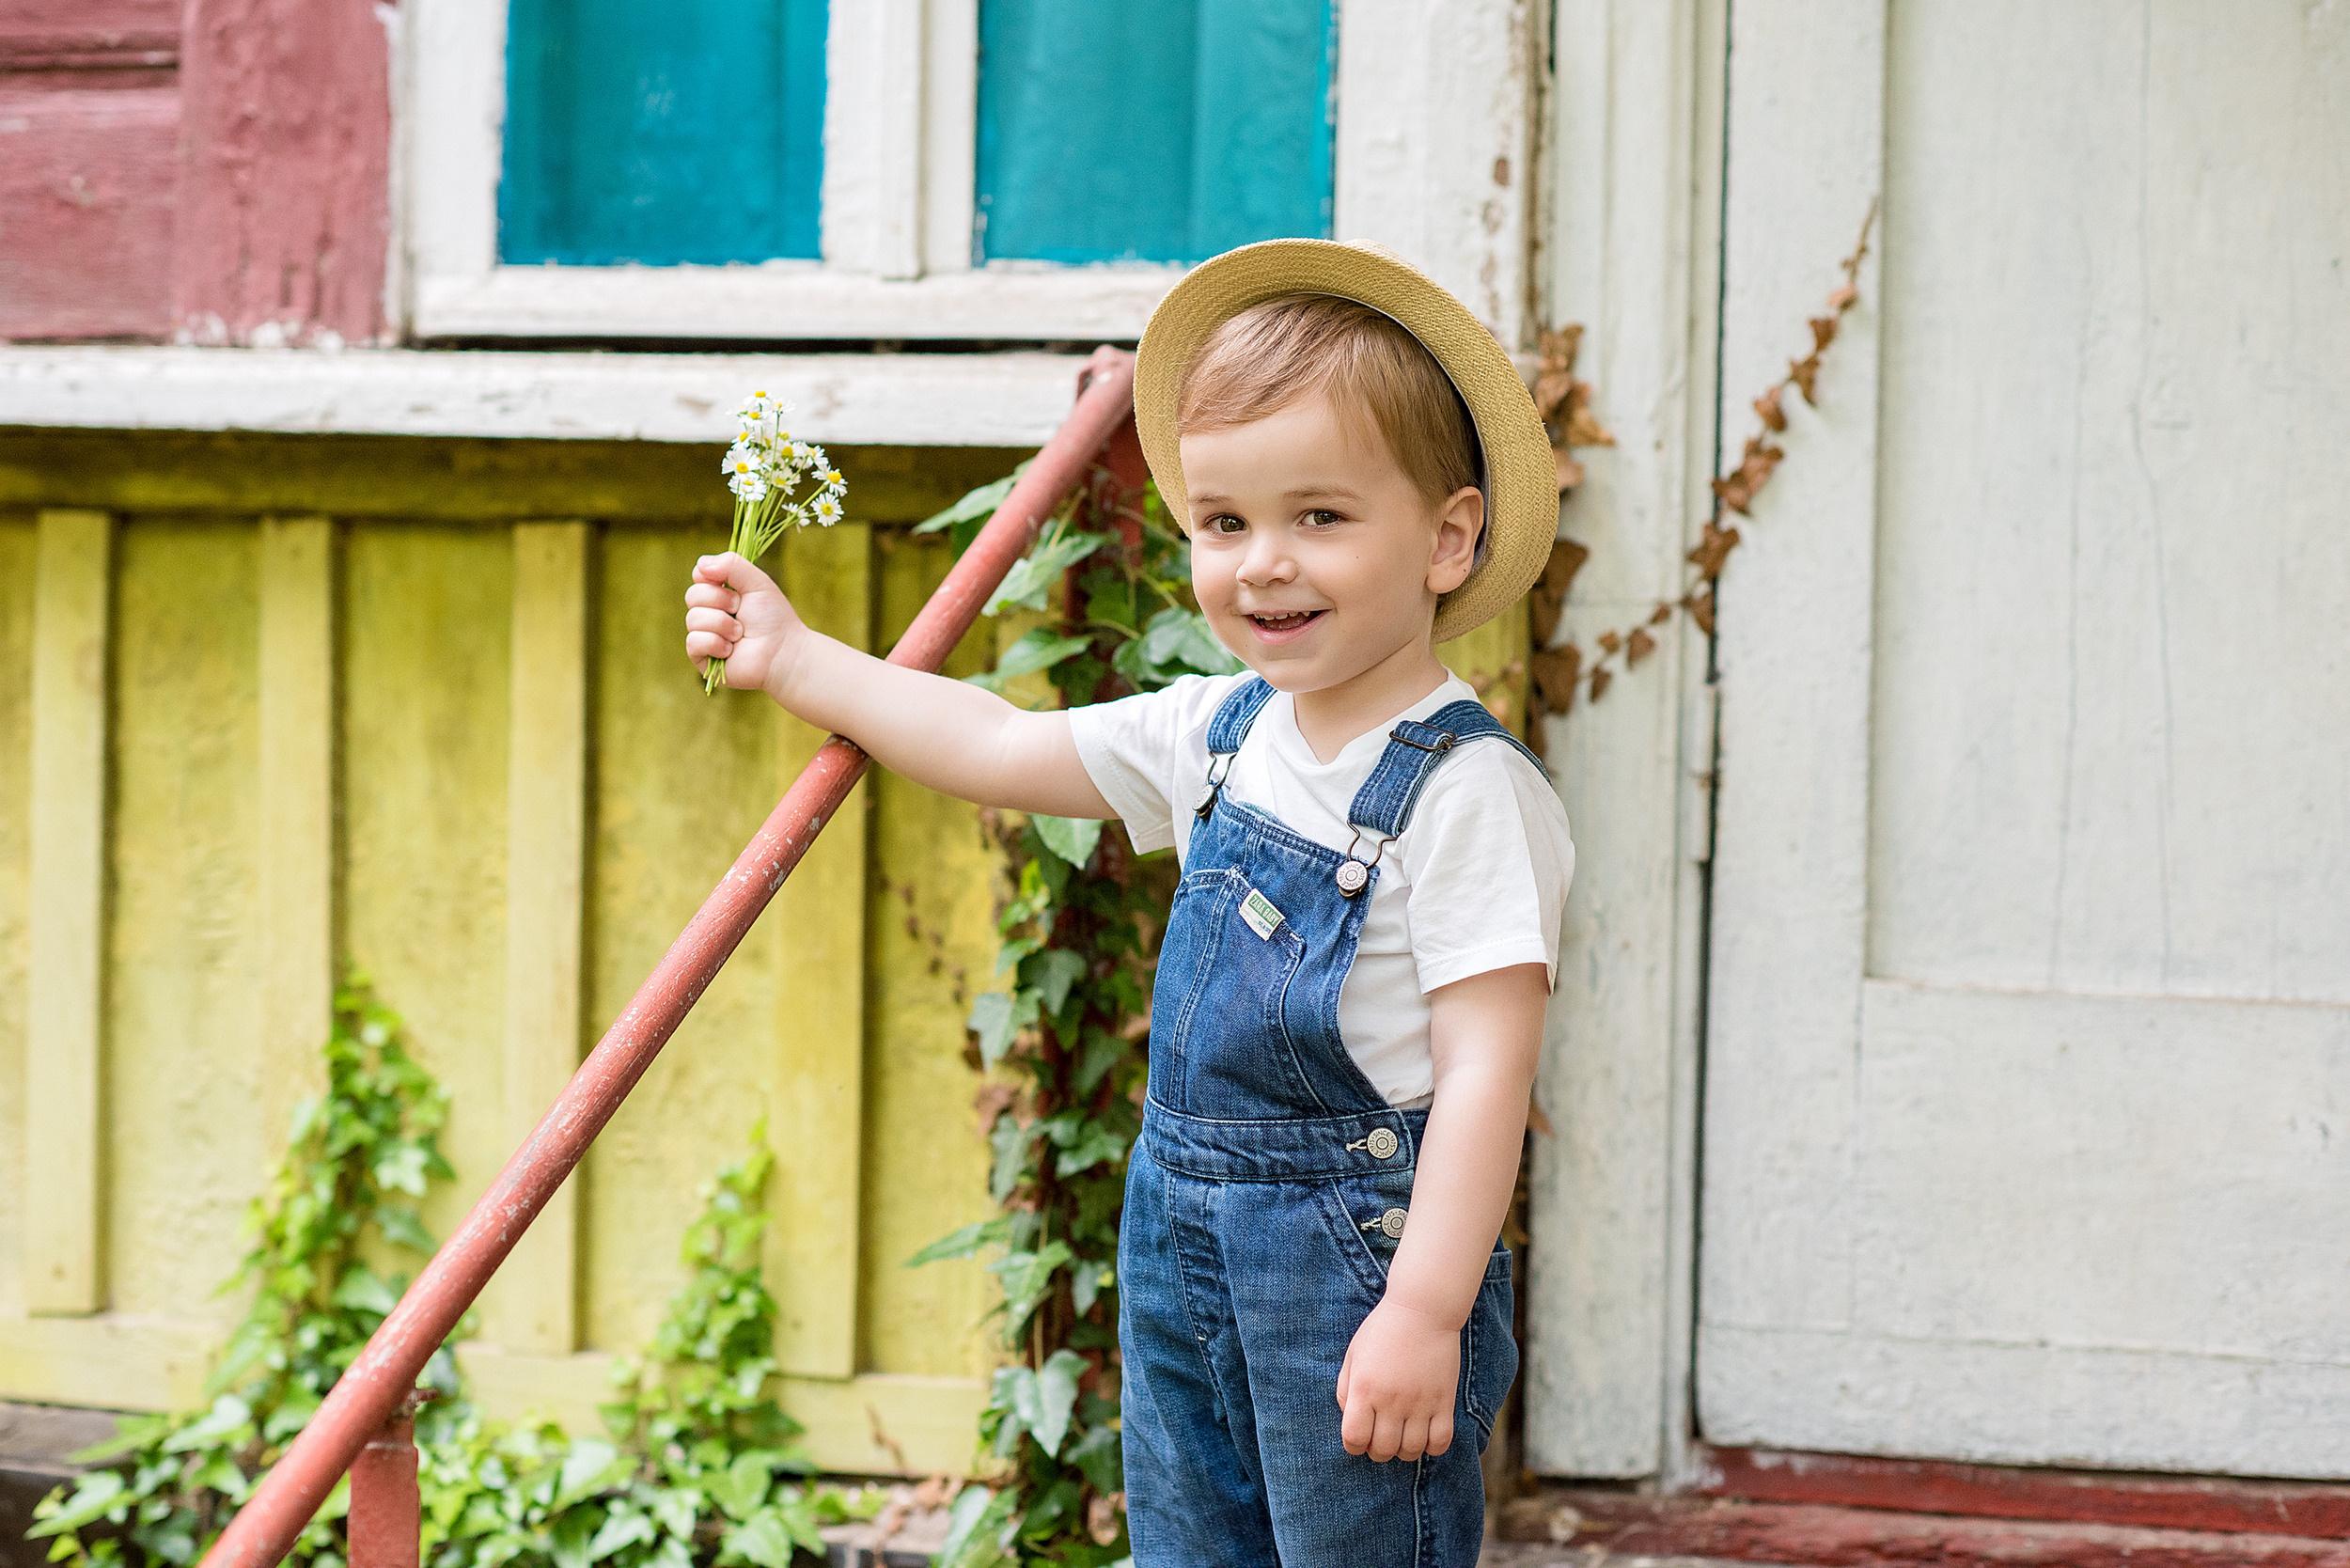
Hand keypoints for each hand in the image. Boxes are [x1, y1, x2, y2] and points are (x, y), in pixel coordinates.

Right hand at [685, 552, 802, 693]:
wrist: (783, 652)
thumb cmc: (773, 618)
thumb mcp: (757, 582)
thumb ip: (731, 564)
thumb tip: (700, 564)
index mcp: (721, 592)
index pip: (699, 575)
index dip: (711, 577)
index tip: (729, 584)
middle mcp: (709, 612)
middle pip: (692, 595)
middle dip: (721, 601)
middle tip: (741, 610)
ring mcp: (704, 634)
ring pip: (693, 618)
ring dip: (722, 624)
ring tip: (740, 633)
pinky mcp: (702, 657)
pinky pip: (693, 642)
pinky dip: (715, 643)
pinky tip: (731, 650)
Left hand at [1335, 1296, 1458, 1461]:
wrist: (1422, 1309)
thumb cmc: (1383, 1330)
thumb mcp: (1353, 1355)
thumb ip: (1345, 1390)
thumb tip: (1350, 1420)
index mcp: (1365, 1389)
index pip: (1354, 1439)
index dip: (1353, 1446)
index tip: (1359, 1438)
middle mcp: (1391, 1400)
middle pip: (1382, 1450)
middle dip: (1377, 1451)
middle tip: (1380, 1438)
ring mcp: (1420, 1402)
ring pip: (1411, 1450)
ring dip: (1403, 1451)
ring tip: (1402, 1437)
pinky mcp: (1444, 1401)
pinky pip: (1440, 1441)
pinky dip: (1432, 1447)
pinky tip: (1425, 1435)